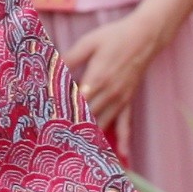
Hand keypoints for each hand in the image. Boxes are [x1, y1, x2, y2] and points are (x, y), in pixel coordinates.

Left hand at [62, 3, 183, 151]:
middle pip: (87, 118)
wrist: (145, 36)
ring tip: (78, 152)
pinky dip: (124, 139)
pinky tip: (123, 154)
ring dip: (91, 138)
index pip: (75, 103)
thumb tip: (51, 67)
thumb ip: (70, 57)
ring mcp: (120, 99)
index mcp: (96, 78)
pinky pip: (126, 124)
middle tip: (56, 143)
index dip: (61, 114)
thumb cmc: (115, 36)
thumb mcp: (89, 43)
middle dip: (71, 130)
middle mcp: (108, 93)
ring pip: (103, 124)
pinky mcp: (128, 101)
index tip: (47, 125)